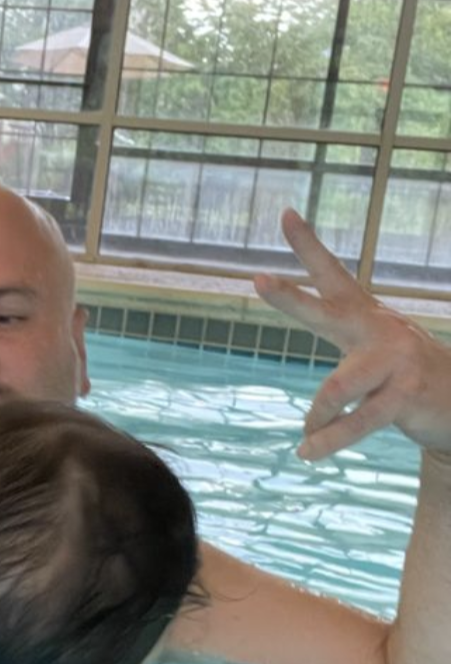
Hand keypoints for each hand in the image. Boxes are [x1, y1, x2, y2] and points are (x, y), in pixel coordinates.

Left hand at [254, 209, 450, 459]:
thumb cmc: (403, 374)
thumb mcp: (371, 350)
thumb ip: (338, 348)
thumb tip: (298, 362)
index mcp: (365, 315)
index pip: (332, 275)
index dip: (308, 245)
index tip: (285, 212)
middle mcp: (378, 330)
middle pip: (325, 312)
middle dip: (290, 299)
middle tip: (259, 280)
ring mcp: (394, 361)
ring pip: (338, 387)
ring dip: (317, 418)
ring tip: (303, 440)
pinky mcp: (405, 395)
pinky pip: (358, 420)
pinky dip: (329, 439)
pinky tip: (307, 450)